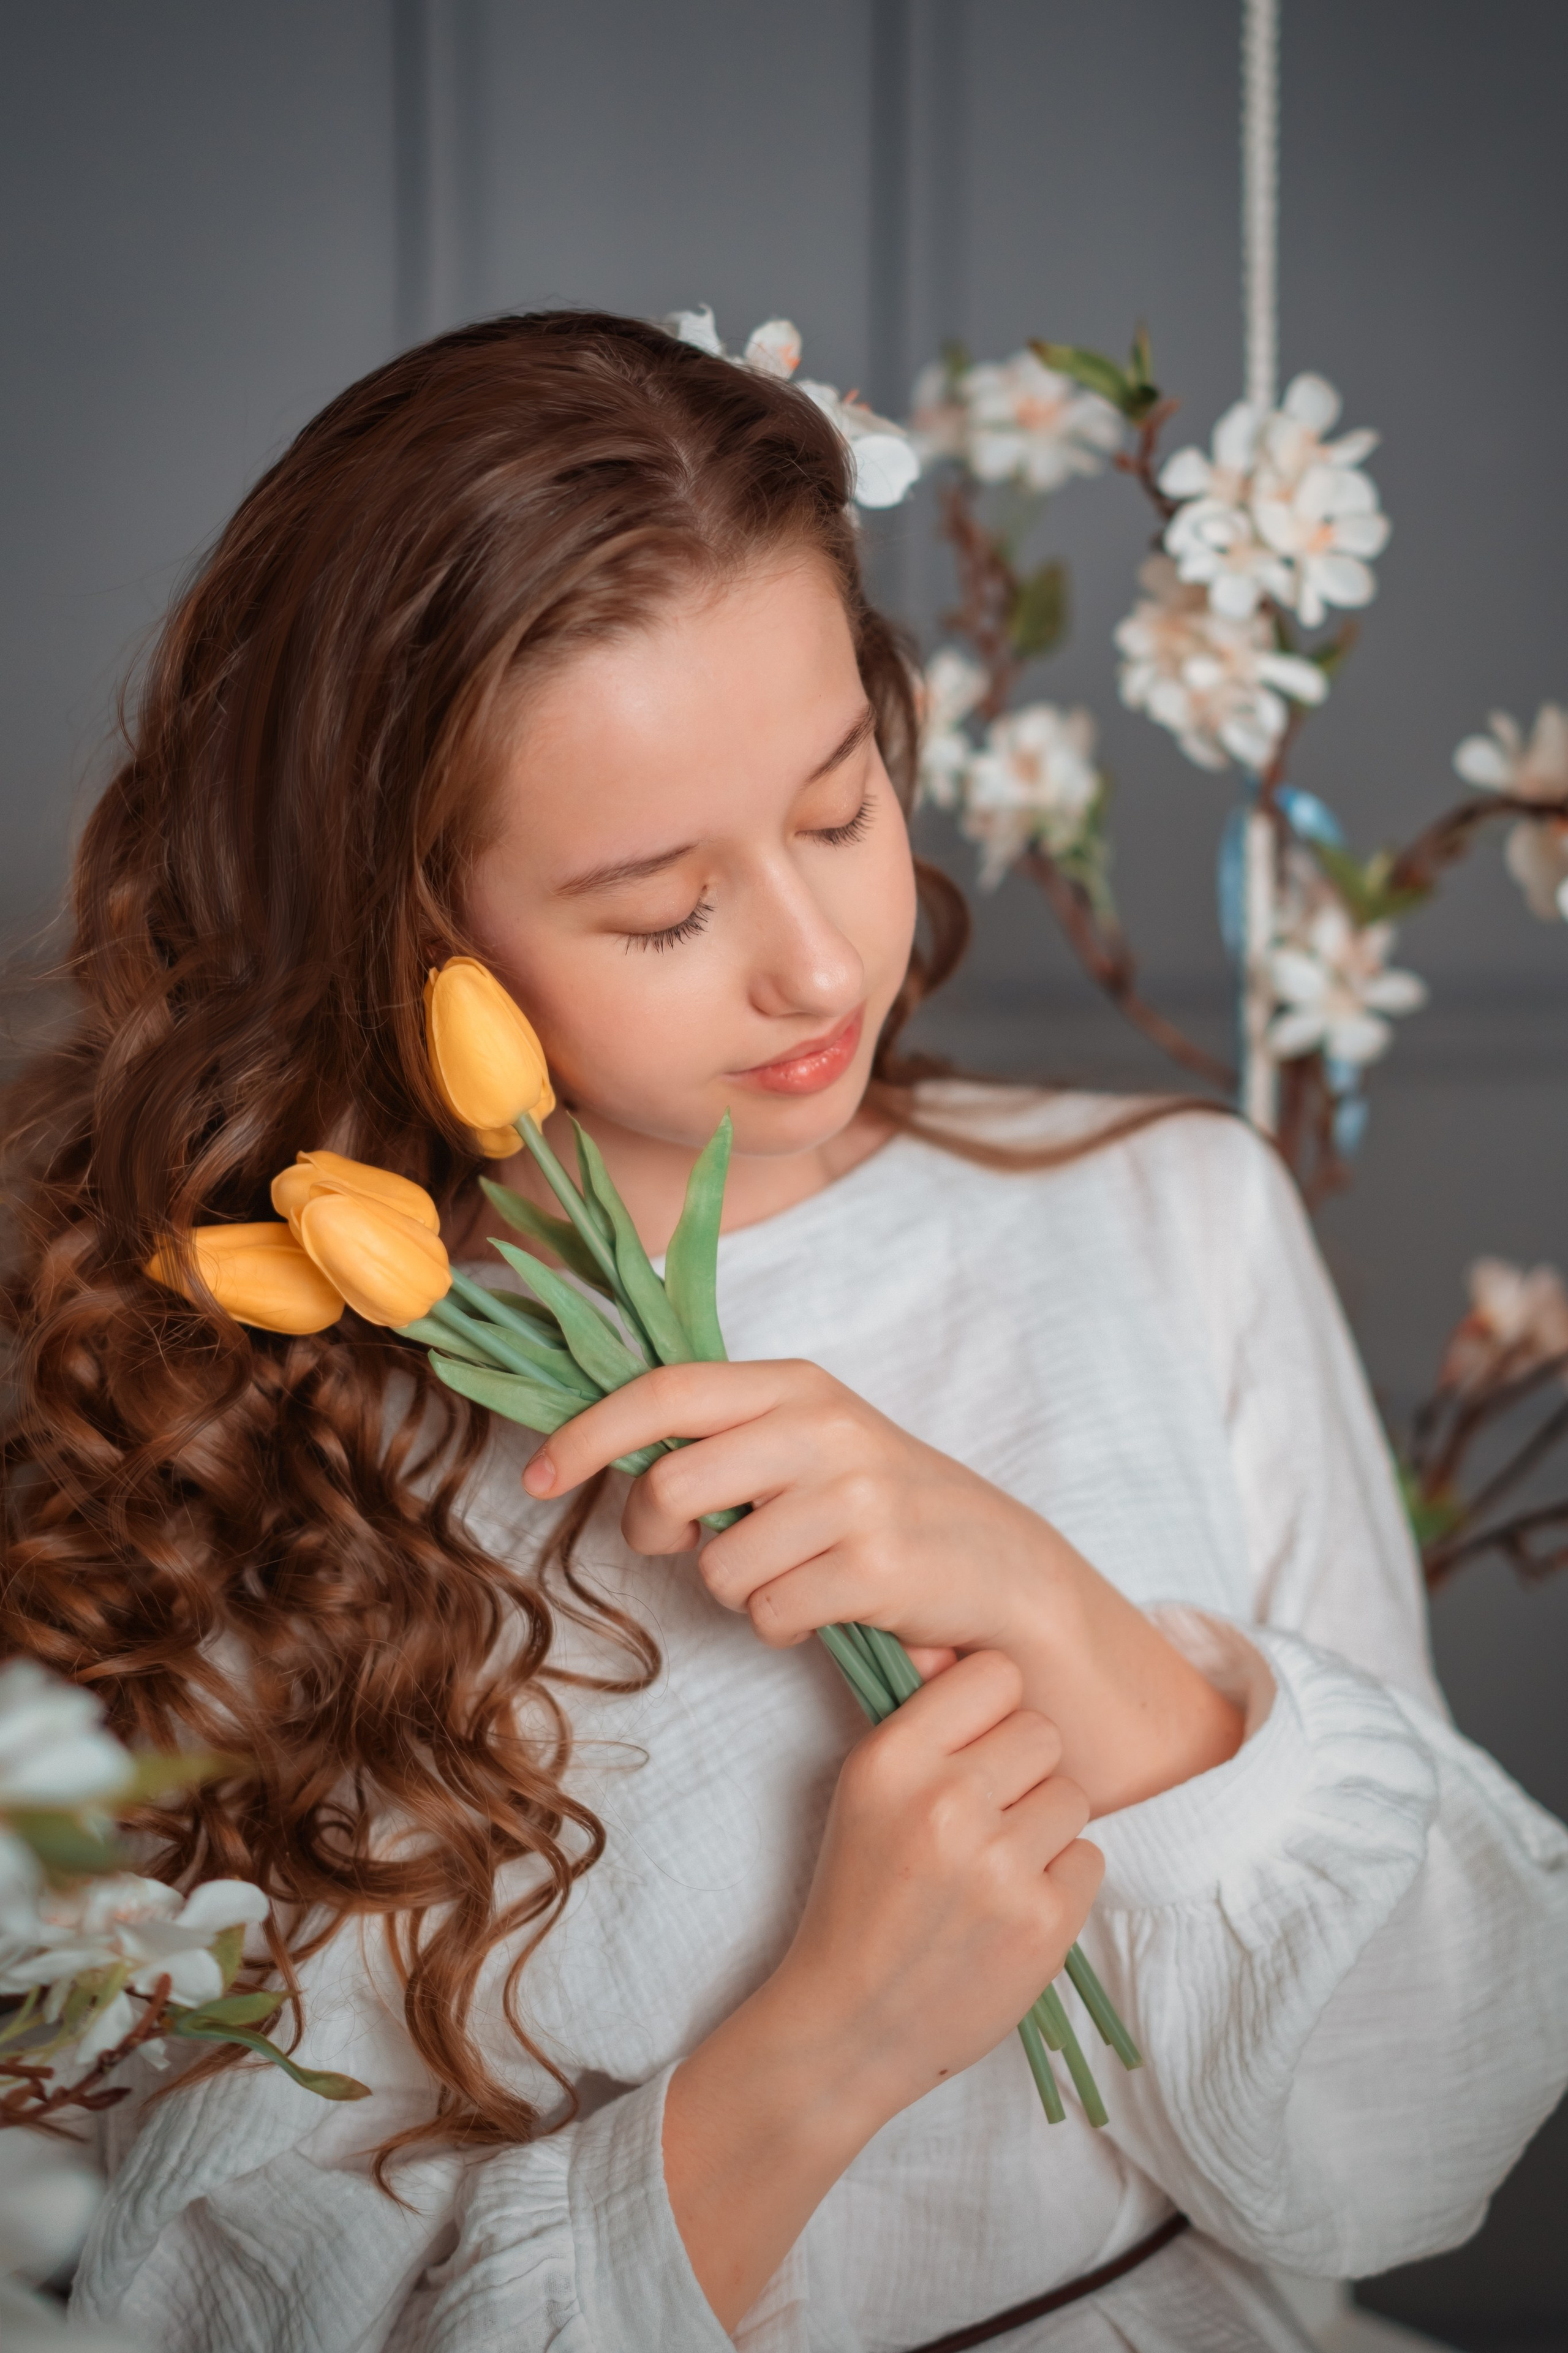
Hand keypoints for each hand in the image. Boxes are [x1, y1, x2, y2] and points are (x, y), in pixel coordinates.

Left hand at [523, 1357, 1047, 1674]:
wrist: (1003, 1571)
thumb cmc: (884, 1511)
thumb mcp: (808, 1446)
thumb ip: (724, 1441)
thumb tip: (607, 1455)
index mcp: (796, 1385)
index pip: (664, 1392)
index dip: (587, 1433)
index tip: (535, 1474)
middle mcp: (823, 1427)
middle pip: (672, 1486)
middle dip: (658, 1534)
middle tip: (688, 1547)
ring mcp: (854, 1496)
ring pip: (717, 1567)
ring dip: (738, 1592)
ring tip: (795, 1577)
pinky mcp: (875, 1568)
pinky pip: (769, 1614)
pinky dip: (783, 1626)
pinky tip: (829, 1607)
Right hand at [776, 1647, 1101, 2109]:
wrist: (850, 2022)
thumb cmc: (861, 1897)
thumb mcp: (866, 1795)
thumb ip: (922, 1725)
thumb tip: (959, 1647)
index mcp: (892, 1760)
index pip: (993, 1674)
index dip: (991, 1710)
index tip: (973, 1748)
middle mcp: (945, 1801)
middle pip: (1041, 1732)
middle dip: (1022, 1773)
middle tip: (984, 1819)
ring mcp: (998, 1864)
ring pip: (1072, 1794)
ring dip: (1045, 1828)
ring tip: (994, 1869)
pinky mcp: (1042, 1922)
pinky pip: (1090, 1857)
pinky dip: (1061, 1883)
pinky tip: (1011, 1910)